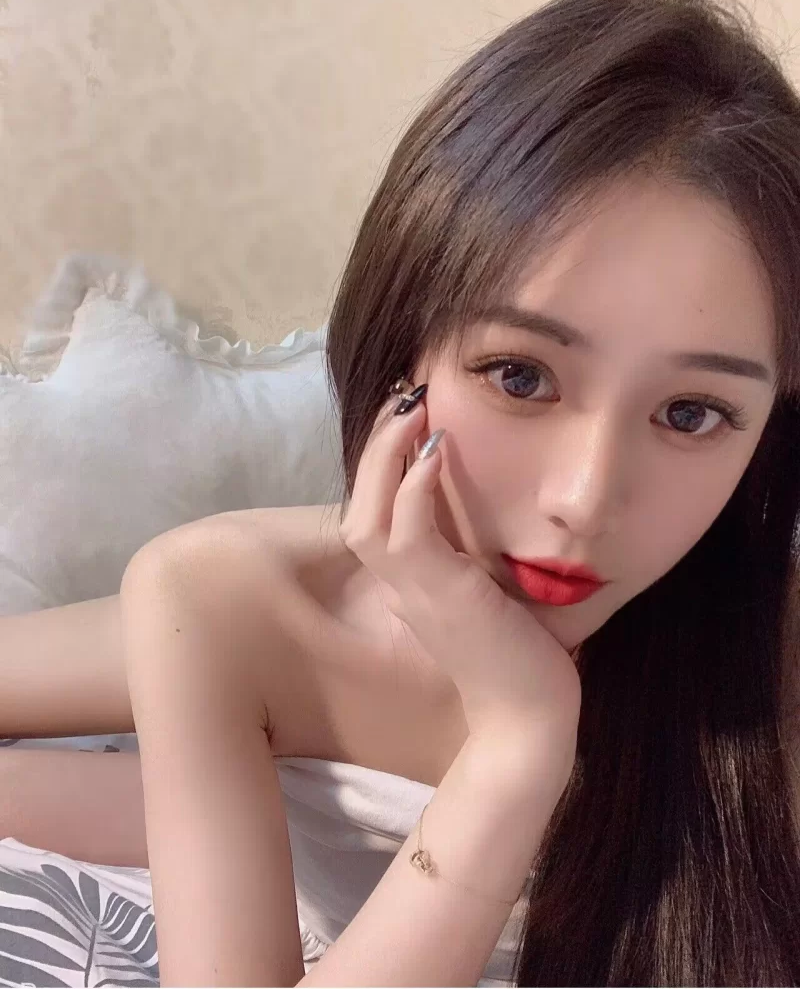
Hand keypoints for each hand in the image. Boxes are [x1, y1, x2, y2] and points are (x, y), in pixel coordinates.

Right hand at [338, 392, 581, 742]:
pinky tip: (434, 450)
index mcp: (409, 584)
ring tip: (411, 408)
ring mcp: (414, 591)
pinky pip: (407, 532)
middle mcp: (400, 586)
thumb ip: (471, 561)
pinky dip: (413, 488)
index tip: (411, 418)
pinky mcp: (439, 594)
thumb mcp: (488, 596)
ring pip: (368, 515)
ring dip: (384, 456)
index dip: (383, 464)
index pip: (377, 514)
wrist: (530, 717)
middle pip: (358, 506)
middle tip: (404, 396)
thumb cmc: (519, 657)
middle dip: (375, 446)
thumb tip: (481, 522)